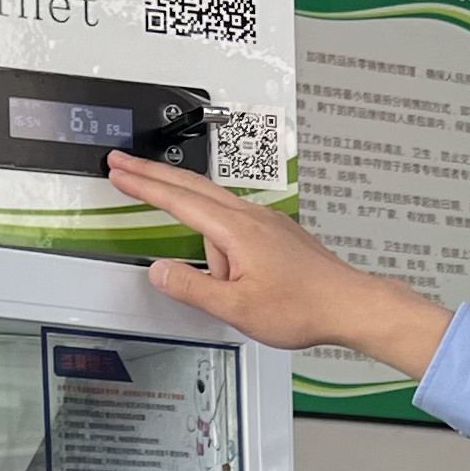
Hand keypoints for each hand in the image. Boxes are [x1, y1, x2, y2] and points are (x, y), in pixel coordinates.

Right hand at [105, 151, 451, 372]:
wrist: (350, 304)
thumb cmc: (305, 306)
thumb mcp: (237, 308)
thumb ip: (193, 287)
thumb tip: (160, 272)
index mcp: (237, 230)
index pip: (179, 199)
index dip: (144, 184)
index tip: (118, 170)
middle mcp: (252, 217)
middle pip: (193, 186)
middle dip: (154, 173)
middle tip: (123, 163)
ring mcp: (266, 221)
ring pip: (216, 210)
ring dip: (203, 232)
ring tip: (227, 288)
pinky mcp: (276, 233)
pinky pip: (235, 225)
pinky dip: (219, 235)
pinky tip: (233, 270)